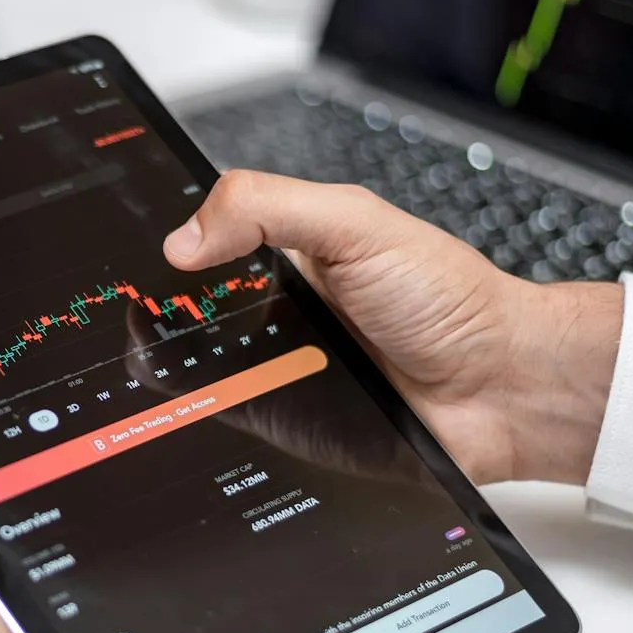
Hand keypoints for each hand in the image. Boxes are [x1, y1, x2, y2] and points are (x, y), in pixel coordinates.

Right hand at [164, 171, 623, 483]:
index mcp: (287, 252)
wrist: (501, 392)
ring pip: (194, 366)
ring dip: (175, 364)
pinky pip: (223, 421)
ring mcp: (275, 368)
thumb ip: (269, 208)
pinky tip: (196, 402)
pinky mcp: (280, 424)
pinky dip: (204, 415)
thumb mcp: (356, 225)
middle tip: (138, 307)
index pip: (202, 240)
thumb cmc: (452, 303)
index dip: (165, 246)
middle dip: (157, 309)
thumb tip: (183, 237)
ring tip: (162, 353)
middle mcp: (275, 309)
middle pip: (185, 306)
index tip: (131, 247)